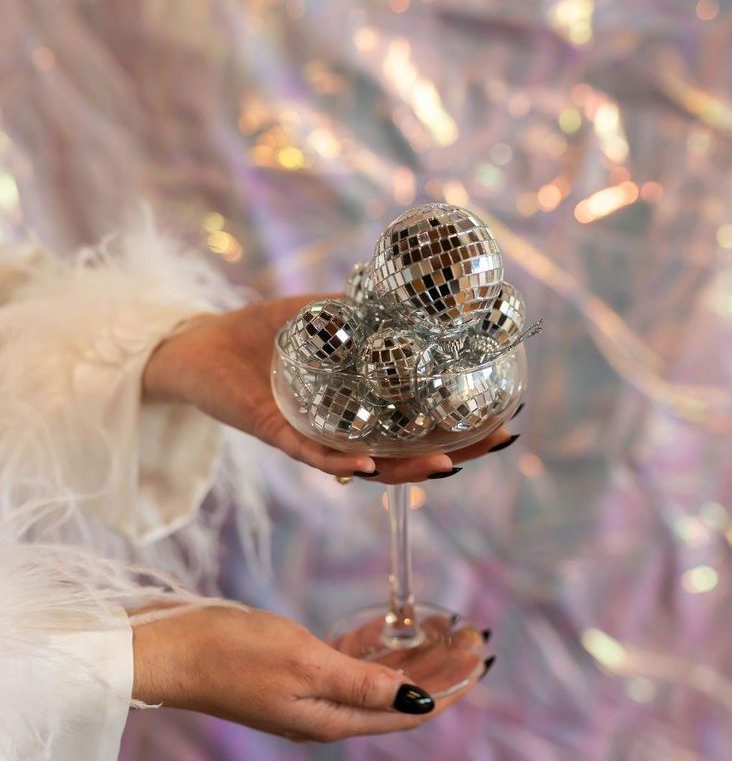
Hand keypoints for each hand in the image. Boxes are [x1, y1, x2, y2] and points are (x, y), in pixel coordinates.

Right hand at [131, 604, 477, 740]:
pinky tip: (390, 624)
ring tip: (443, 626)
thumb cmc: (233, 654)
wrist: (171, 649)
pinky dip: (373, 643)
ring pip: (376, 674)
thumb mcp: (304, 663)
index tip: (478, 659)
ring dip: (410, 652)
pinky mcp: (294, 669)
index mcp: (334, 719)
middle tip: (471, 635)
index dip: (449, 686)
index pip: (409, 708)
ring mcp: (310, 691)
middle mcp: (328, 712)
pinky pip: (348, 660)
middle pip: (398, 692)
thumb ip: (362, 682)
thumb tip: (419, 700)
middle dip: (438, 666)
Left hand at [142, 296, 517, 482]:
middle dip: (454, 451)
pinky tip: (371, 463)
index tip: (504, 413)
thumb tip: (410, 292)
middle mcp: (340, 428)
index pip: (417, 423)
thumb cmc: (259, 332)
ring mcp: (310, 434)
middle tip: (497, 440)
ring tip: (449, 463)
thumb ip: (359, 309)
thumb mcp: (319, 312)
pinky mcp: (274, 431)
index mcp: (358, 405)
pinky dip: (341, 459)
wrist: (198, 343)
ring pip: (366, 464)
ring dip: (408, 468)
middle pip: (405, 452)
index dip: (460, 423)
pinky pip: (312, 452)